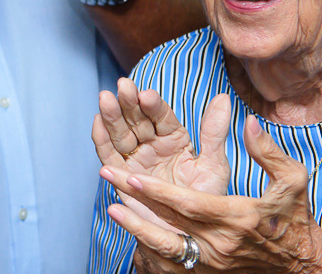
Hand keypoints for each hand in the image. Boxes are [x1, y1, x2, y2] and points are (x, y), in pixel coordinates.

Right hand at [95, 80, 229, 231]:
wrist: (191, 236)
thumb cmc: (205, 201)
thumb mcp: (214, 165)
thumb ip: (214, 133)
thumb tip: (224, 99)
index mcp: (174, 138)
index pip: (161, 117)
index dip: (153, 105)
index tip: (146, 94)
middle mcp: (152, 145)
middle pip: (136, 120)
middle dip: (128, 103)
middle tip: (122, 86)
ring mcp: (135, 159)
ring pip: (120, 133)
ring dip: (111, 116)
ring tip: (105, 98)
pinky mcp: (121, 176)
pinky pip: (109, 156)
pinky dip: (101, 139)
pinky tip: (97, 122)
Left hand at [104, 115, 321, 272]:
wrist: (301, 267)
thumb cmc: (295, 221)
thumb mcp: (293, 183)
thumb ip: (268, 153)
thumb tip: (248, 122)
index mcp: (239, 218)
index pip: (192, 206)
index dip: (160, 192)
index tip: (134, 176)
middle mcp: (221, 244)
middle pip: (171, 220)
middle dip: (137, 197)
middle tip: (108, 174)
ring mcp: (212, 262)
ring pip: (167, 246)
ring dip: (136, 227)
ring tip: (112, 207)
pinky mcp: (206, 272)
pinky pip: (172, 261)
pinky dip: (149, 246)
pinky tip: (131, 233)